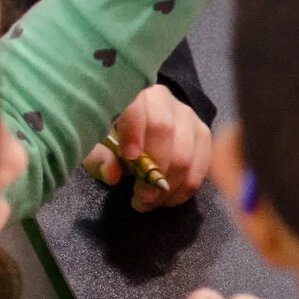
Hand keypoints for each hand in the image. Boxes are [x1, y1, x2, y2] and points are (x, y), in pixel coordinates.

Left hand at [82, 84, 210, 210]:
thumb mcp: (96, 141)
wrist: (141, 120)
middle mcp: (166, 101)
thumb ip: (99, 156)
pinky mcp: (202, 134)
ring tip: (151, 202)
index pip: (138, 109)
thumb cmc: (114, 133)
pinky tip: (169, 199)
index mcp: (135, 96)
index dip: (135, 133)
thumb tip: (112, 175)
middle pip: (166, 133)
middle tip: (140, 198)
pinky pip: (202, 165)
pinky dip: (186, 188)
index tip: (129, 158)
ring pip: (187, 154)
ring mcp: (189, 117)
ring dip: (170, 185)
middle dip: (154, 171)